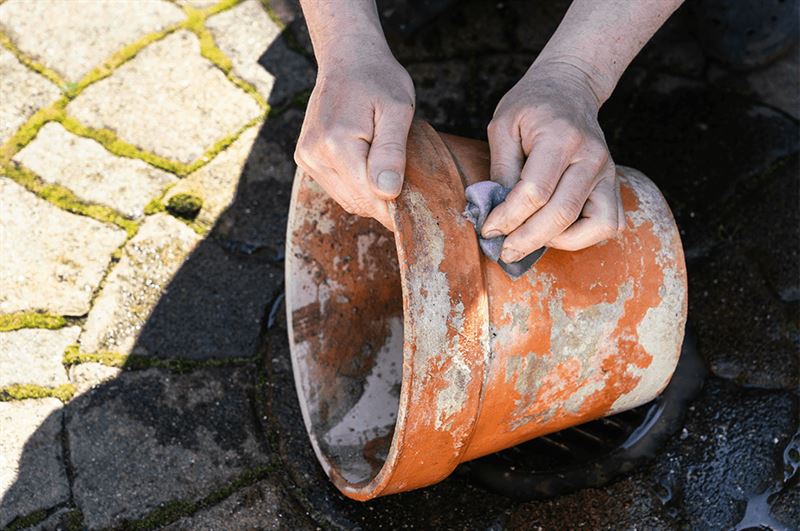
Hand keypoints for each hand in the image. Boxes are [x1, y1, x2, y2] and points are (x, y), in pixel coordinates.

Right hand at [294, 46, 414, 230]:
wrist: (347, 59)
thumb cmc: (377, 79)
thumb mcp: (397, 110)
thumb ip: (391, 152)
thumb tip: (387, 192)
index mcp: (336, 143)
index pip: (369, 197)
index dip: (395, 208)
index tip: (417, 208)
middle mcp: (315, 154)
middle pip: (357, 202)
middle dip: (385, 202)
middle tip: (410, 186)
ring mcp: (307, 158)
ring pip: (347, 200)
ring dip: (371, 196)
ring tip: (389, 171)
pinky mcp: (306, 158)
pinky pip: (338, 188)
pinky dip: (357, 187)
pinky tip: (370, 167)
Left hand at [481, 62, 624, 261]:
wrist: (570, 88)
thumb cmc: (531, 106)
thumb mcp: (503, 126)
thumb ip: (501, 169)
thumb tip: (495, 212)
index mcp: (561, 137)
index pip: (535, 192)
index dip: (508, 217)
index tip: (489, 229)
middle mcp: (592, 156)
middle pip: (562, 214)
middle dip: (528, 240)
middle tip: (505, 251)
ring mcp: (608, 172)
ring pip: (596, 225)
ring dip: (561, 241)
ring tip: (533, 237)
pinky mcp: (614, 184)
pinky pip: (610, 224)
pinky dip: (585, 236)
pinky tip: (556, 231)